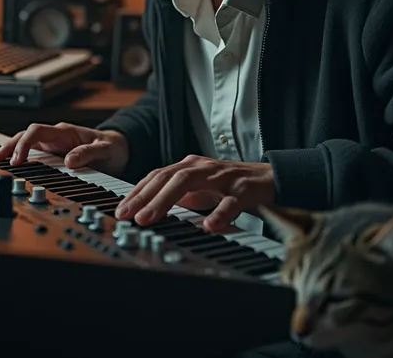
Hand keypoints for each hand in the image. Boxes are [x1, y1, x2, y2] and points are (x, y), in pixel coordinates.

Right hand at [0, 122, 128, 175]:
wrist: (120, 149)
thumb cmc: (113, 147)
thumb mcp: (106, 151)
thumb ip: (89, 153)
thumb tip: (69, 161)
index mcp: (66, 132)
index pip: (38, 131)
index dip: (25, 144)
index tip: (18, 160)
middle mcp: (57, 137)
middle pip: (26, 135)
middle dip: (10, 145)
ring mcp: (54, 145)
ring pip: (27, 143)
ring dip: (12, 150)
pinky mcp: (55, 155)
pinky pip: (34, 154)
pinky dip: (21, 158)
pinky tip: (12, 166)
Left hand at [115, 155, 274, 231]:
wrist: (271, 178)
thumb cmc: (233, 184)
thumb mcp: (202, 188)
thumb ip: (180, 195)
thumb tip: (152, 207)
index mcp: (191, 166)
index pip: (158, 175)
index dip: (137, 191)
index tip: (121, 209)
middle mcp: (203, 167)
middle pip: (167, 176)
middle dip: (144, 196)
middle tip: (128, 215)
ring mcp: (222, 176)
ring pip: (189, 182)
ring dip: (165, 200)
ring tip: (150, 217)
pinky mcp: (244, 189)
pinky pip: (230, 201)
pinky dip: (218, 213)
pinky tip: (207, 226)